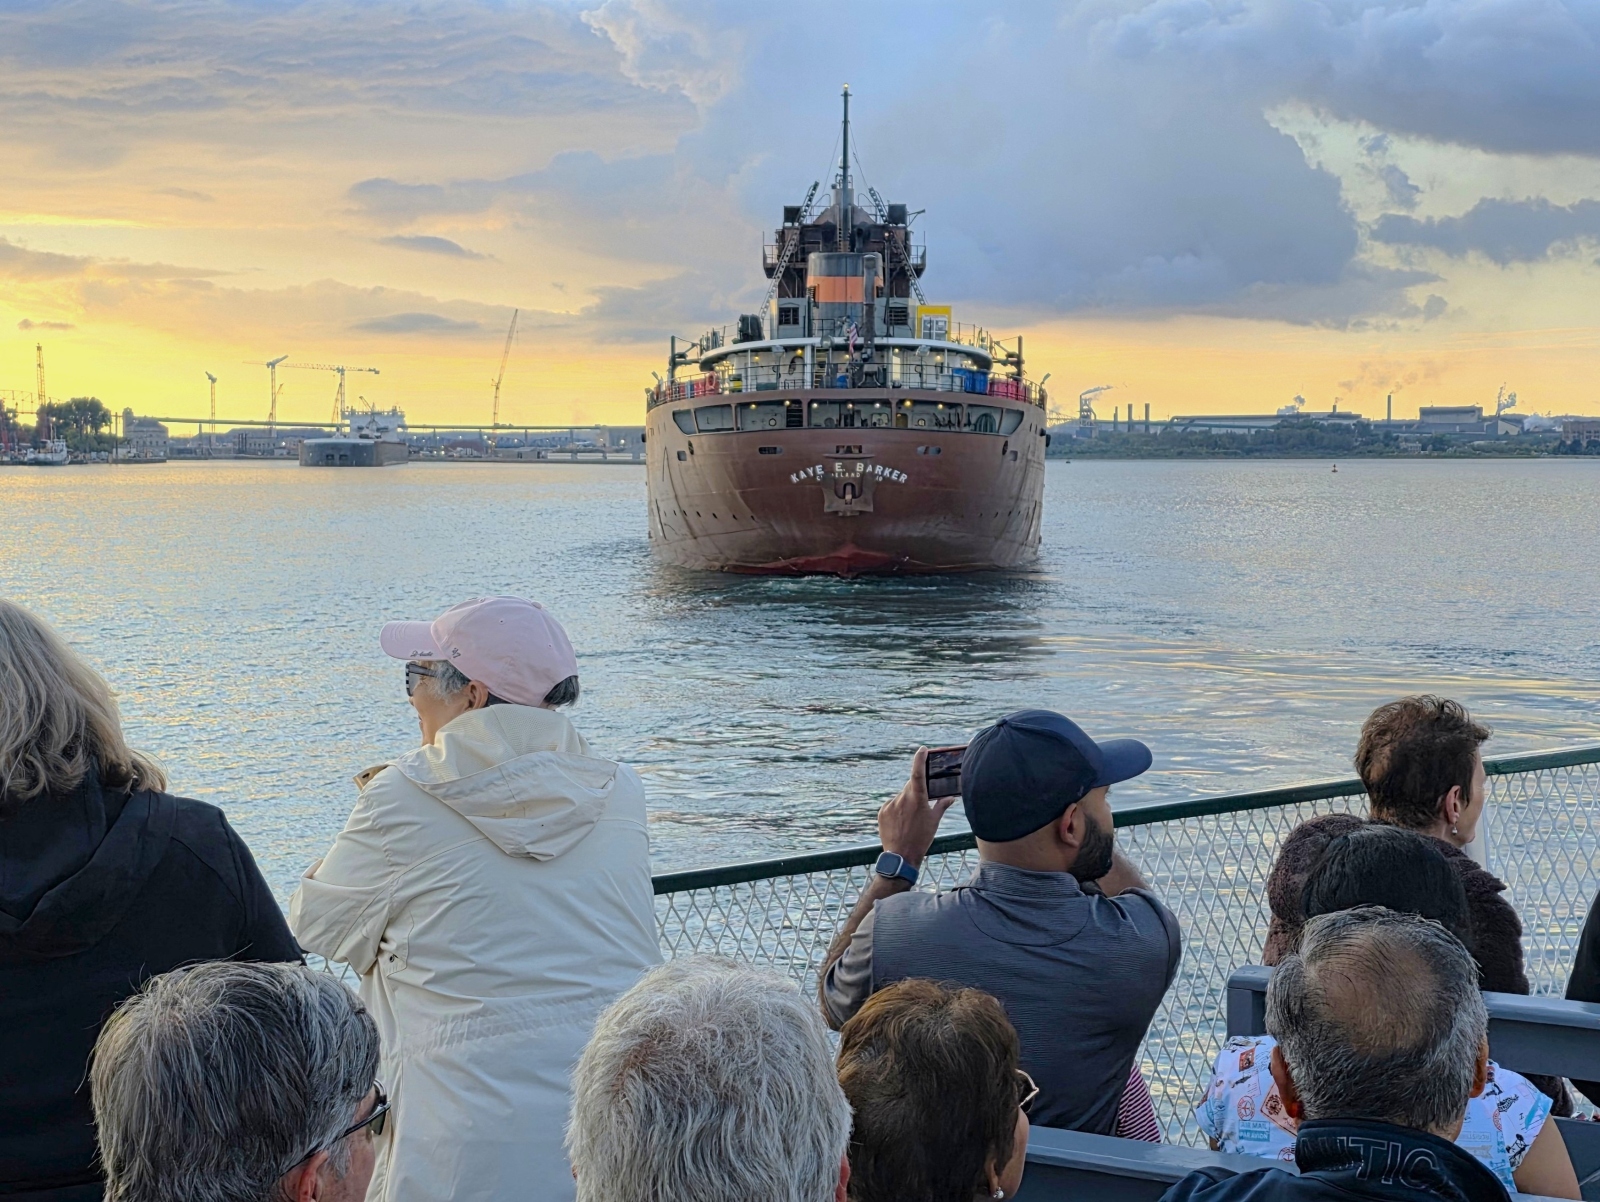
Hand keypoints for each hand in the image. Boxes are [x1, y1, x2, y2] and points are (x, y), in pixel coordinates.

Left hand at [877, 747, 958, 867]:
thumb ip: (942, 806)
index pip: (918, 773)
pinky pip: (891, 805)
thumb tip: (951, 797)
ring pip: (901, 797)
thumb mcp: (934, 821)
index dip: (920, 759)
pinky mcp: (882, 811)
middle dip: (916, 792)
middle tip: (921, 806)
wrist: (901, 856)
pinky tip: (901, 823)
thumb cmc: (921, 838)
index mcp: (917, 799)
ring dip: (906, 802)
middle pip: (910, 787)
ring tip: (910, 821)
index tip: (922, 750)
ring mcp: (890, 805)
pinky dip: (897, 810)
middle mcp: (902, 798)